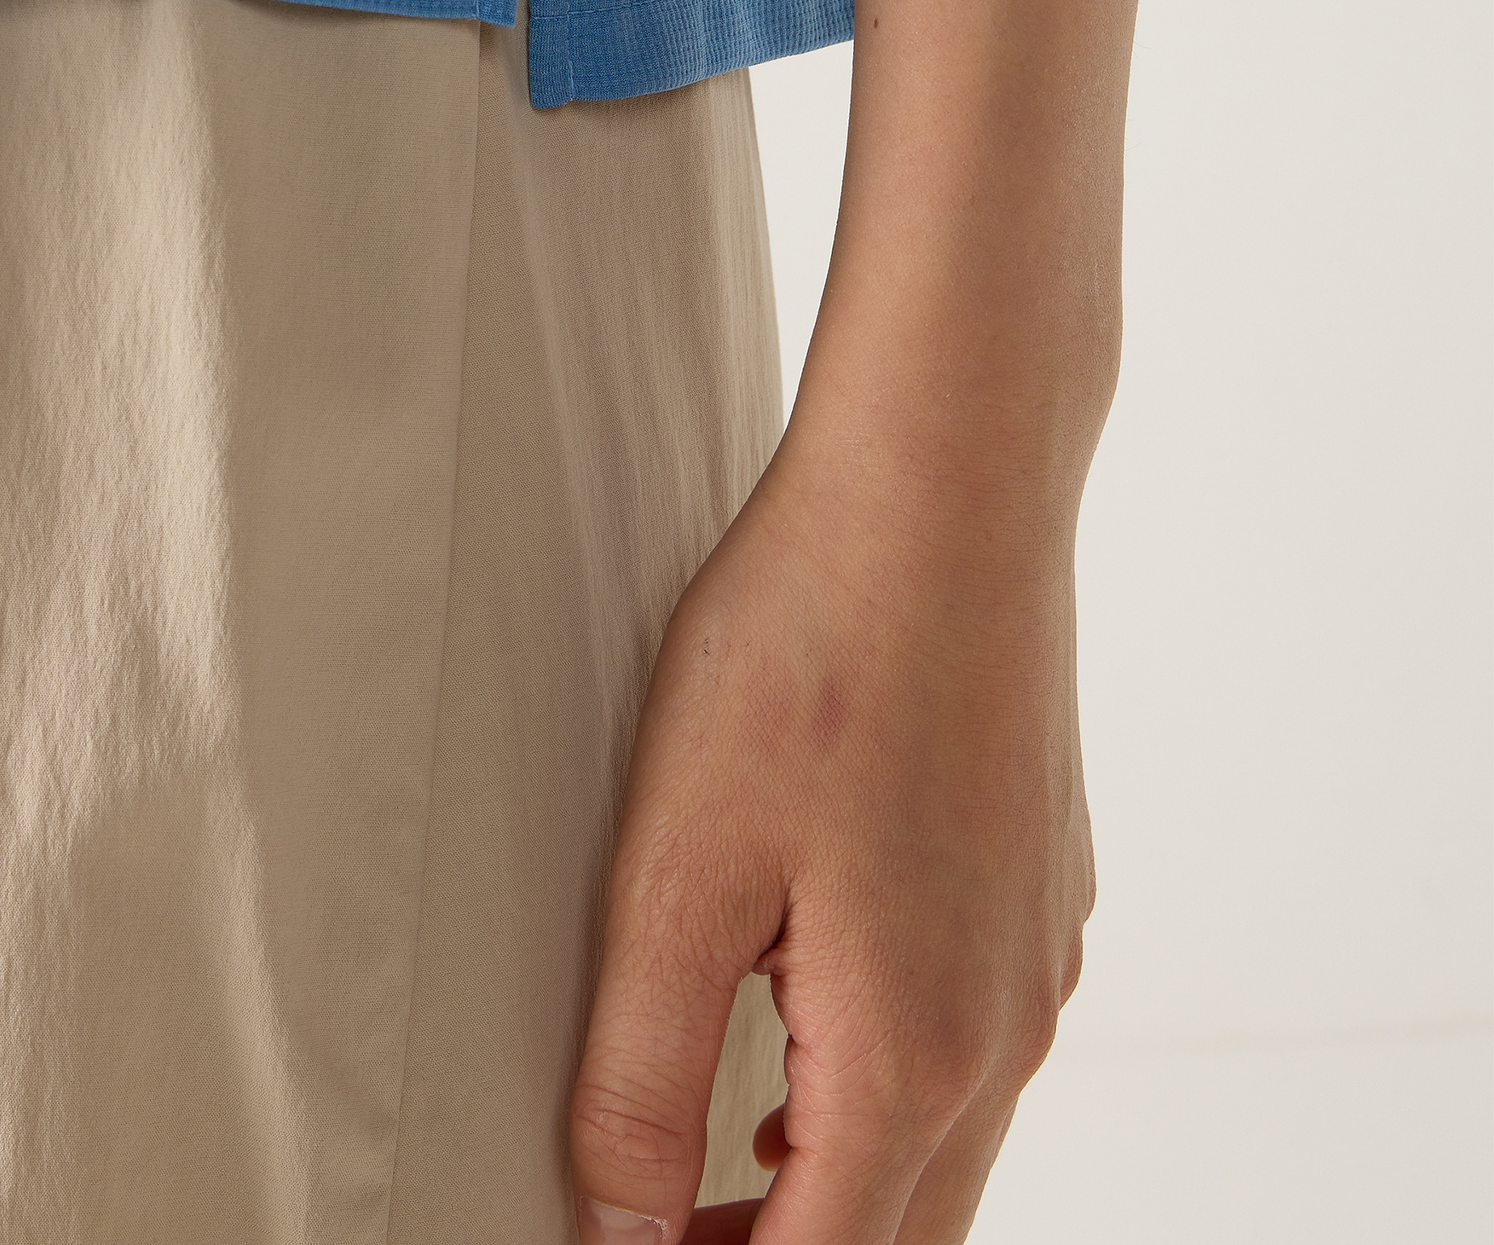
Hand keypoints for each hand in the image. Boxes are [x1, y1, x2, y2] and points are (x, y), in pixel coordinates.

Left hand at [566, 393, 1096, 1243]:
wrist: (945, 493)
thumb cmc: (806, 653)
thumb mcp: (679, 868)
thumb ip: (642, 1067)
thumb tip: (622, 1224)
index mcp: (914, 1055)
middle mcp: (1005, 1033)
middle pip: (901, 1234)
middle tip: (660, 1226)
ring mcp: (1040, 963)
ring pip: (946, 1150)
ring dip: (833, 1184)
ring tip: (715, 1164)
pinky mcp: (1042, 895)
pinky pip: (975, 1053)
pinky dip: (889, 1094)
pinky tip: (806, 1035)